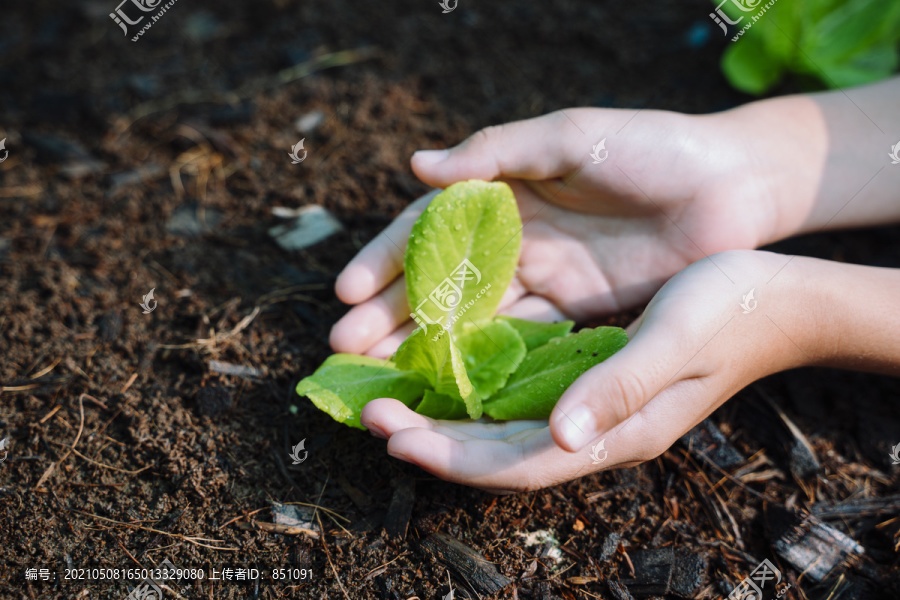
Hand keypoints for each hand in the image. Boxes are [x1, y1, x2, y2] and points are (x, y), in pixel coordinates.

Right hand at [330, 108, 788, 356]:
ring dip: (427, 345)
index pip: (428, 228)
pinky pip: (522, 340)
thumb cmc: (651, 147)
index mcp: (504, 190)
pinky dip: (485, 361)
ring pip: (472, 318)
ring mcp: (544, 278)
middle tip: (347, 349)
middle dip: (390, 314)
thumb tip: (417, 166)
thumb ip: (497, 152)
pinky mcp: (577, 311)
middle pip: (440, 282)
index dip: (385, 259)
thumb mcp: (571, 137)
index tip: (344, 292)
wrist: (735, 188)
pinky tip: (451, 385)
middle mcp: (515, 237)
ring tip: (382, 375)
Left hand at [362, 250, 819, 492]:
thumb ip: (621, 389)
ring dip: (444, 415)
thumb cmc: (733, 309)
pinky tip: (445, 366)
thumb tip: (559, 435)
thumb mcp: (677, 340)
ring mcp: (590, 405)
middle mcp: (593, 427)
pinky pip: (519, 392)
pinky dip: (476, 387)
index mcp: (614, 430)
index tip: (394, 435)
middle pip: (498, 452)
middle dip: (431, 439)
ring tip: (388, 396)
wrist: (777, 297)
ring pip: (501, 425)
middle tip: (369, 413)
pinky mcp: (588, 376)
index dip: (453, 456)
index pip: (518, 462)